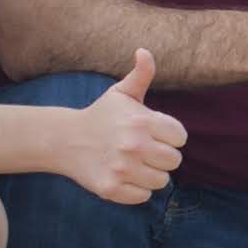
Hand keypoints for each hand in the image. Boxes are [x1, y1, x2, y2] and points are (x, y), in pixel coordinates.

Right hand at [60, 49, 185, 203]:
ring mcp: (122, 169)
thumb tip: (144, 51)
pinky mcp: (112, 189)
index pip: (180, 137)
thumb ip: (141, 74)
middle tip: (144, 150)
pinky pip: (143, 196)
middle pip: (174, 161)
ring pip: (161, 181)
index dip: (170, 136)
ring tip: (134, 163)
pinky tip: (124, 175)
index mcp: (141, 121)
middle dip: (162, 156)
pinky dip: (137, 189)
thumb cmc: (102, 115)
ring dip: (150, 173)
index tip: (155, 134)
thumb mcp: (121, 93)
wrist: (66, 141)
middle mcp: (133, 145)